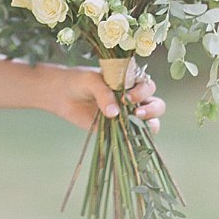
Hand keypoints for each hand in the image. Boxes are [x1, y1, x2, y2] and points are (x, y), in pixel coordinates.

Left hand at [51, 64, 165, 133]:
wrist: (62, 94)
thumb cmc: (79, 81)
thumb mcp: (90, 81)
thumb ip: (103, 94)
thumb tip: (114, 114)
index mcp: (131, 81)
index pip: (147, 85)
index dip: (142, 92)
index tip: (126, 97)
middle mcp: (134, 97)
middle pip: (156, 104)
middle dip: (152, 109)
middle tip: (135, 113)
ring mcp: (129, 114)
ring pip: (152, 120)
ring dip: (150, 123)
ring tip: (136, 123)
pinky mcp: (120, 128)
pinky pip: (135, 135)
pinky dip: (138, 137)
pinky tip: (131, 137)